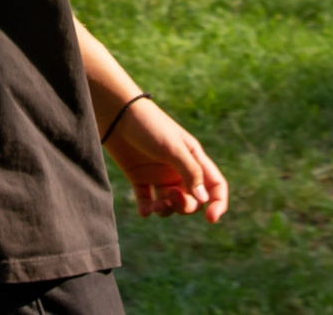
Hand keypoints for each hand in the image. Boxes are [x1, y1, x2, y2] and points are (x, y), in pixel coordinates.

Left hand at [103, 99, 228, 221]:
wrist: (115, 114)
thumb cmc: (148, 126)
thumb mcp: (173, 148)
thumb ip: (190, 172)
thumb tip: (204, 200)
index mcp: (193, 158)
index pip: (214, 185)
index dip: (217, 203)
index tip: (211, 218)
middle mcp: (178, 169)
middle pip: (192, 200)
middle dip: (185, 206)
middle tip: (171, 197)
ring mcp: (158, 175)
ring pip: (170, 204)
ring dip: (166, 210)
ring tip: (155, 206)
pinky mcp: (139, 178)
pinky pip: (147, 202)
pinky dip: (147, 209)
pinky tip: (144, 210)